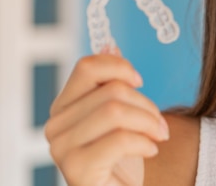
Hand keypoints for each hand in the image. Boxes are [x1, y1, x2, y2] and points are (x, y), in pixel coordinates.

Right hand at [44, 47, 168, 185]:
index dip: (120, 68)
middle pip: (110, 91)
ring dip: (149, 122)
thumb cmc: (121, 157)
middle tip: (160, 124)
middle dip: (146, 104)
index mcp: (64, 106)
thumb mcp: (119, 115)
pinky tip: (151, 150)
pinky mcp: (76, 170)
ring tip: (159, 135)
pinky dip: (144, 142)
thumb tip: (110, 44)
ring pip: (115, 111)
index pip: (87, 67)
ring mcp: (62, 148)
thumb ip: (112, 83)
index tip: (140, 81)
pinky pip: (119, 140)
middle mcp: (55, 125)